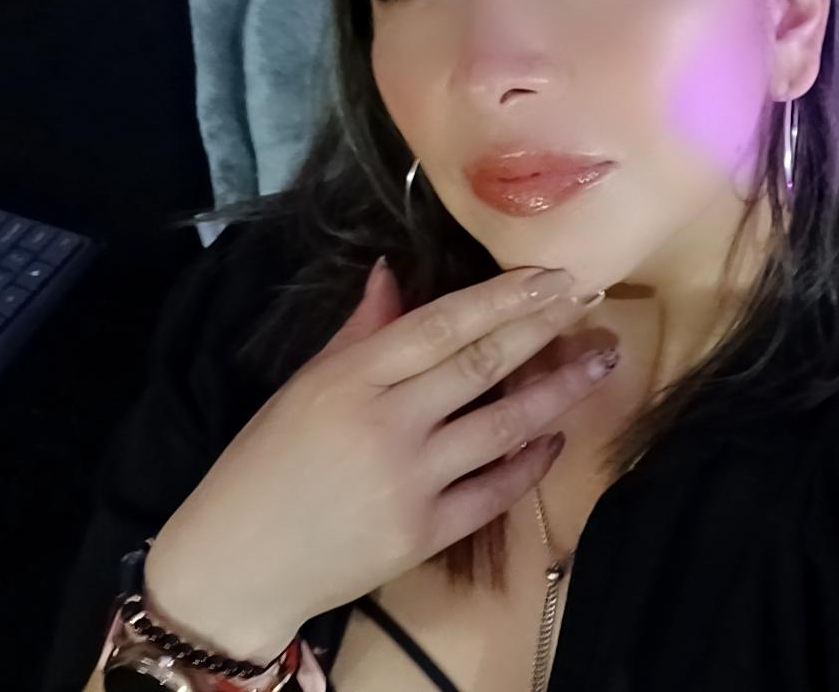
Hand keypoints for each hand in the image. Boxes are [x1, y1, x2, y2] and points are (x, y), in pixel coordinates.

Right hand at [141, 257, 618, 662]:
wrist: (236, 565)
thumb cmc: (263, 466)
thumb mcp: (302, 387)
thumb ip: (358, 332)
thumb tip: (394, 274)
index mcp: (350, 380)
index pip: (442, 324)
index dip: (503, 297)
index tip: (552, 275)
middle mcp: (386, 425)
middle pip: (482, 365)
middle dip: (544, 329)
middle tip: (592, 299)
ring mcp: (410, 483)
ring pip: (504, 427)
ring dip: (559, 392)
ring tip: (601, 363)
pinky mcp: (425, 535)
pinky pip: (495, 491)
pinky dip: (531, 461)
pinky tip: (556, 436)